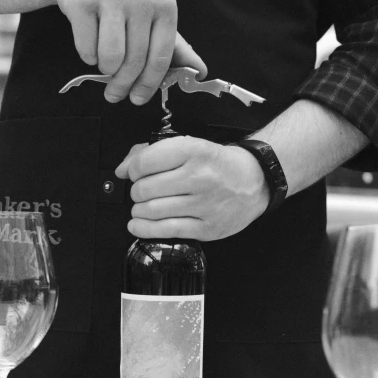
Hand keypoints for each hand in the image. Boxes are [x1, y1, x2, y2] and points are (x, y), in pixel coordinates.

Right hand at [54, 0, 206, 103]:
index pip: (161, 57)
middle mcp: (141, 0)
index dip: (149, 85)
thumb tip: (200, 72)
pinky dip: (87, 55)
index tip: (138, 99)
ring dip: (105, 69)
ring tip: (103, 62)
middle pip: (135, 62)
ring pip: (111, 59)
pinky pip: (87, 48)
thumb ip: (175, 47)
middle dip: (123, 85)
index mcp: (164, 6)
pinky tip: (89, 43)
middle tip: (114, 94)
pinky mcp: (83, 2)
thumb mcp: (153, 16)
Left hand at [115, 138, 269, 240]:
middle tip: (142, 191)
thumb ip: (152, 153)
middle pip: (144, 189)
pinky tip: (138, 224)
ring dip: (139, 210)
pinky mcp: (206, 228)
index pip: (144, 163)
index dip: (132, 170)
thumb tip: (122, 169)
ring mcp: (204, 205)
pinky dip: (144, 229)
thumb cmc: (217, 164)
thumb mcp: (189, 146)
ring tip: (143, 206)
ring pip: (152, 211)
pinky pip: (166, 230)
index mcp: (194, 151)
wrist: (254, 181)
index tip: (134, 173)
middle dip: (136, 192)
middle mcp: (199, 177)